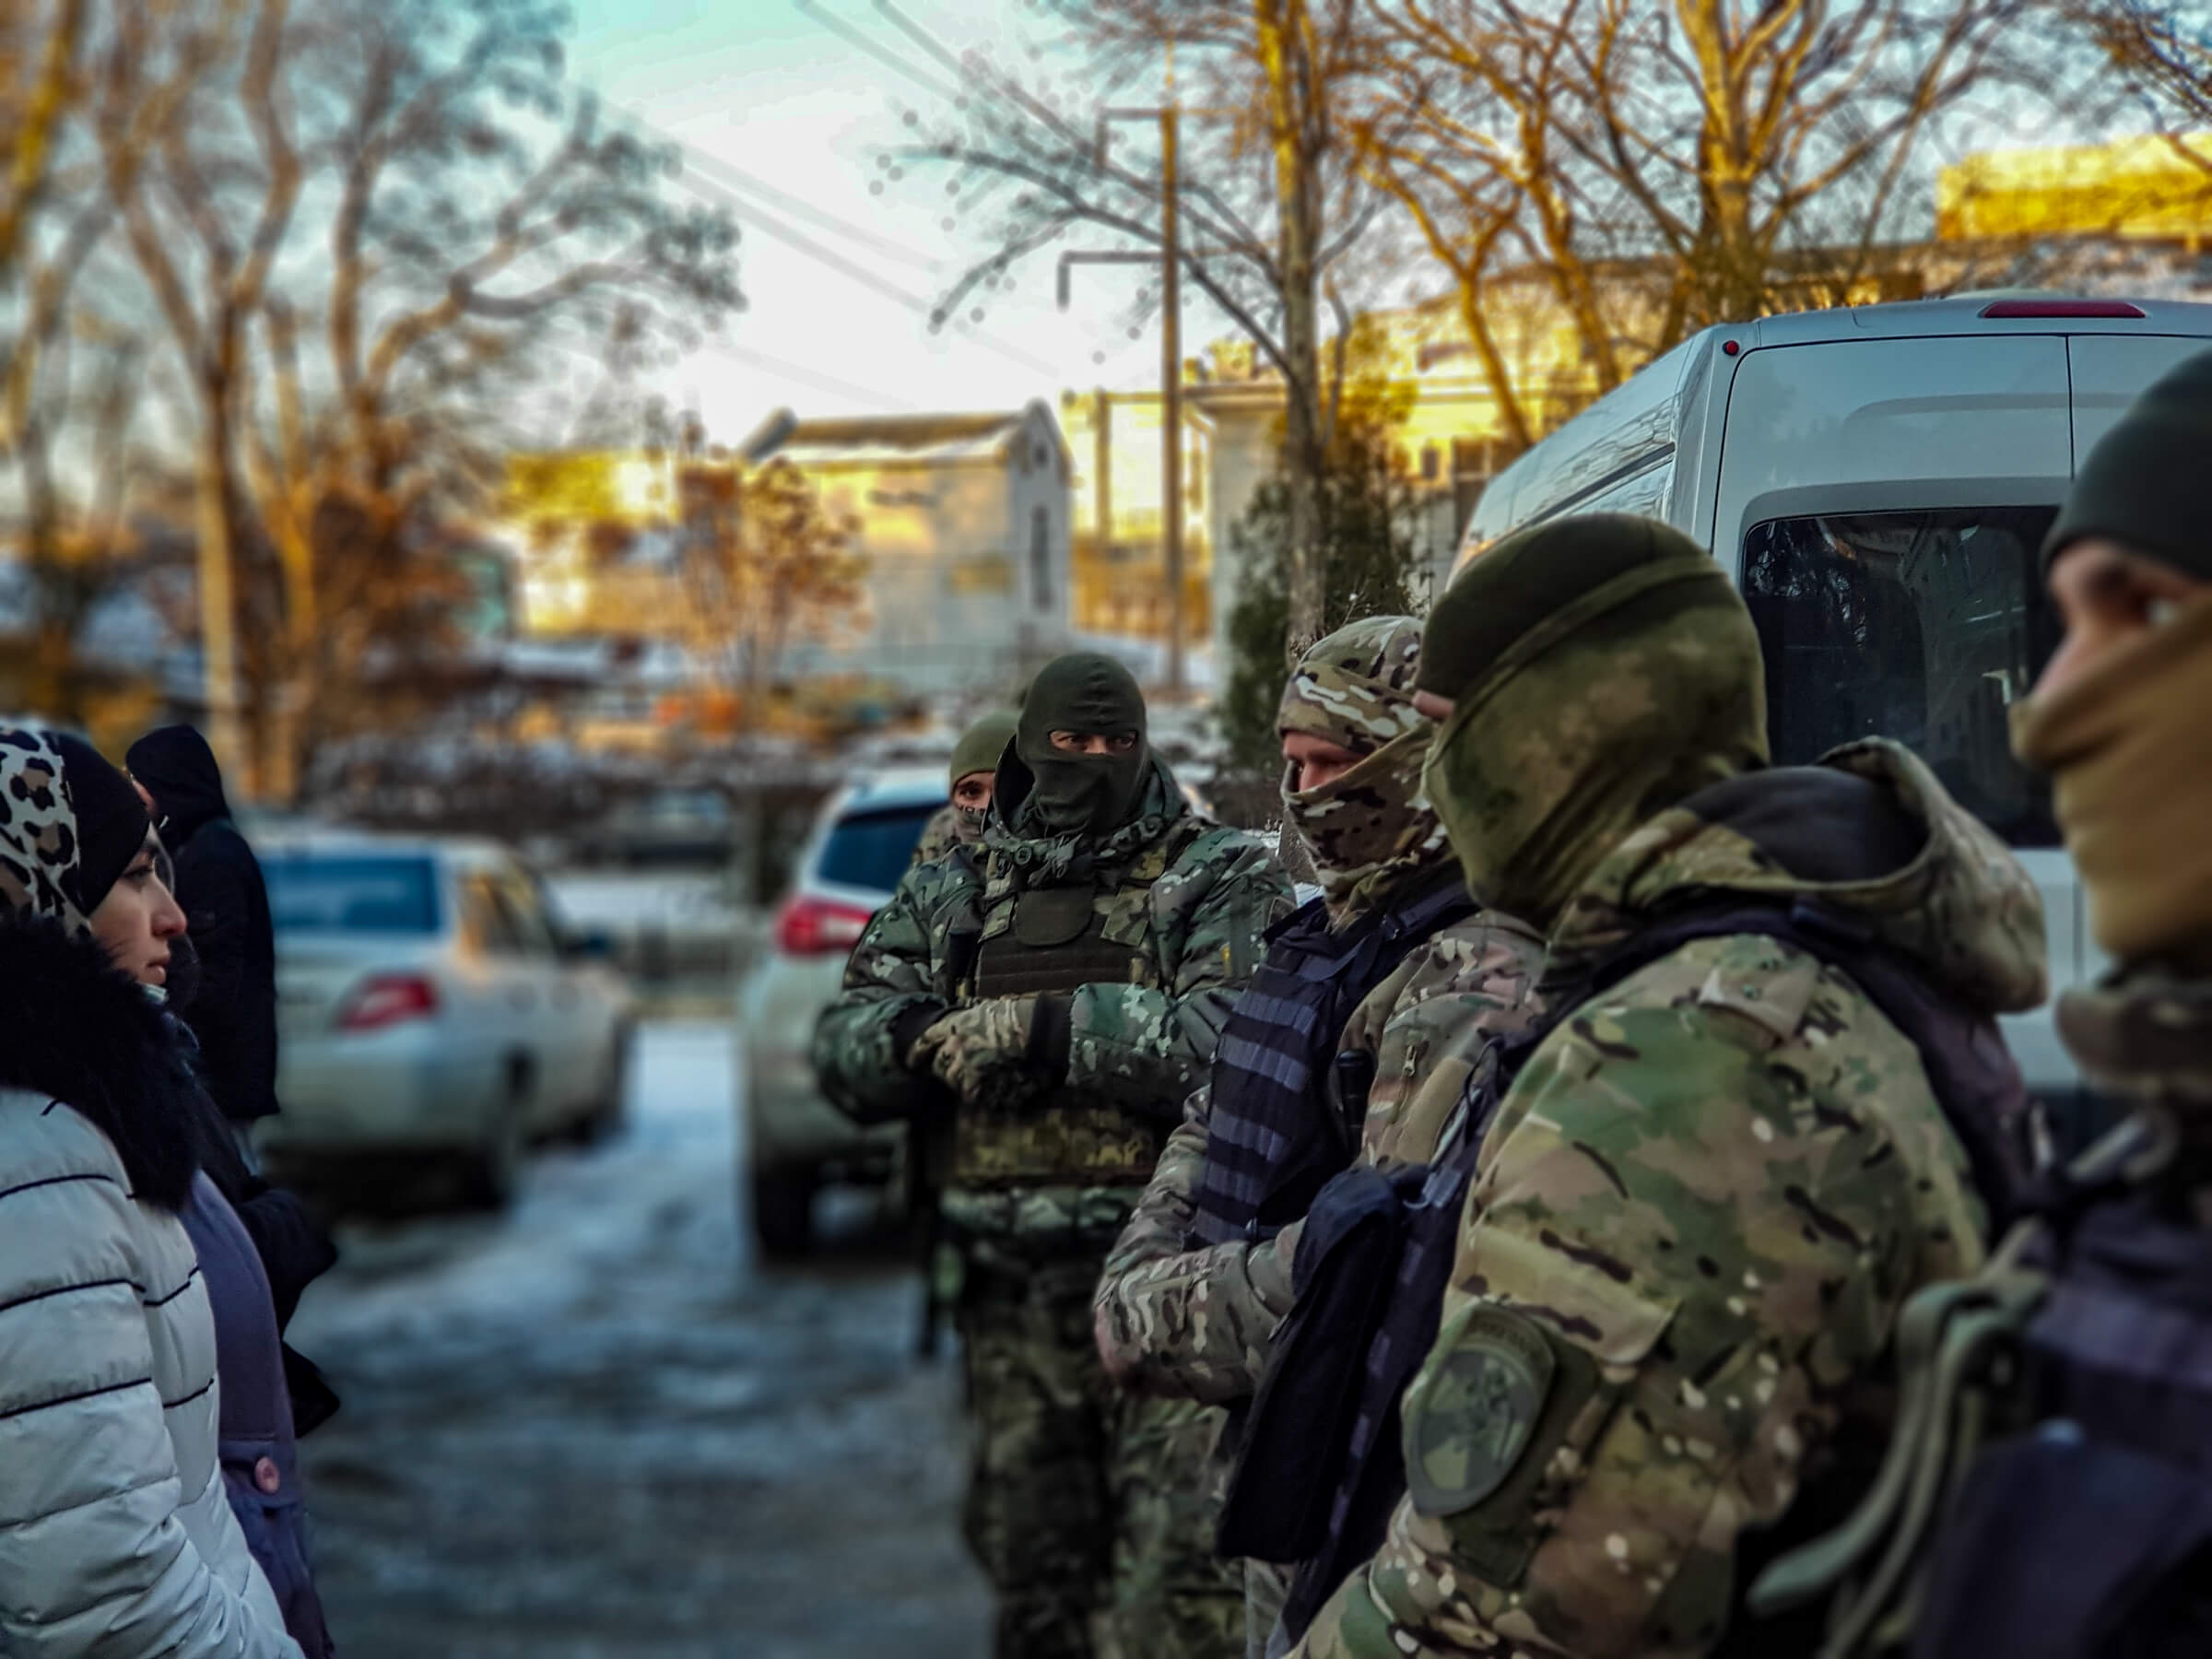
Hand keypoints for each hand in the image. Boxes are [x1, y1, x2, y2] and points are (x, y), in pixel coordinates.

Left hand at [916, 996, 1052, 1107]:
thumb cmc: (1018, 1017)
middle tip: (961, 1069)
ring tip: (981, 1079)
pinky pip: (972, 1096)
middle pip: (938, 1066)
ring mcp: (966, 1070)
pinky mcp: (980, 1088)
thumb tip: (962, 1025)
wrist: (1039, 1033)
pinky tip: (992, 1091)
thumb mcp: (987, 1010)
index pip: (925, 1041)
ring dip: (963, 1083)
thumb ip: (968, 1020)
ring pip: (954, 1083)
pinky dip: (980, 1095)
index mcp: (954, 1027)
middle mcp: (954, 1049)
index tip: (912, 1061)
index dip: (917, 1053)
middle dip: (945, 1069)